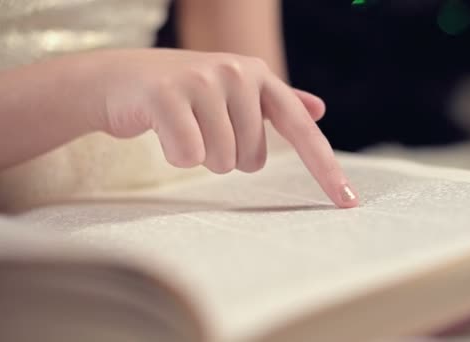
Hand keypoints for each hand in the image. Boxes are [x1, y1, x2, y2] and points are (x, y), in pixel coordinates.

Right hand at [84, 49, 357, 207]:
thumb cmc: (185, 92)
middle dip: (226, 155)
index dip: (325, 169)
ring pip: (222, 160)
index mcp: (260, 75)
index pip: (303, 129)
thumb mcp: (235, 91)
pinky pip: (189, 156)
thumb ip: (278, 101)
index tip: (348, 203)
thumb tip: (320, 109)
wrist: (120, 78)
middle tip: (201, 127)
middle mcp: (238, 71)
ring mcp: (203, 80)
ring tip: (183, 126)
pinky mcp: (168, 94)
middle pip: (253, 158)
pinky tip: (163, 130)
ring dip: (202, 156)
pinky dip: (175, 153)